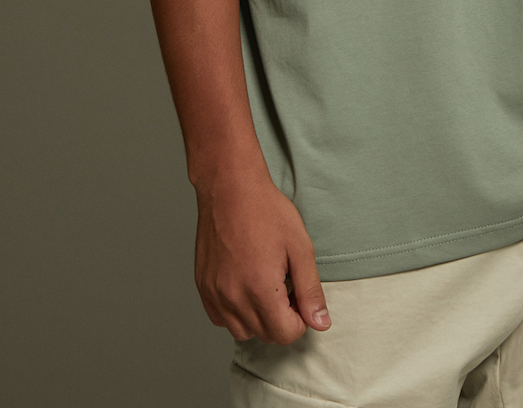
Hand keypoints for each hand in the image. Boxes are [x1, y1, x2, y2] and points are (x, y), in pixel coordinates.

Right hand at [194, 171, 330, 343]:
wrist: (230, 187)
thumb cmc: (266, 211)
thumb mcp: (300, 247)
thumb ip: (310, 290)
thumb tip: (320, 323)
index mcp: (260, 289)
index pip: (285, 334)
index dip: (300, 319)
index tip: (300, 295)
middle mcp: (233, 297)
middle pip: (265, 335)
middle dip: (281, 318)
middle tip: (285, 285)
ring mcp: (214, 293)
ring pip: (241, 331)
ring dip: (258, 318)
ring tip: (265, 285)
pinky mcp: (202, 286)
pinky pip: (220, 318)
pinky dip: (234, 311)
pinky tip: (245, 284)